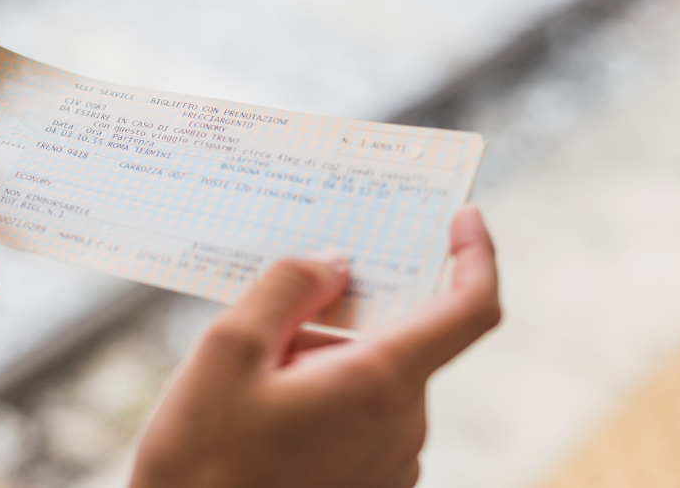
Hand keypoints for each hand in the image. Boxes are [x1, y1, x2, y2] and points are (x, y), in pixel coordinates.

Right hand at [130, 205, 499, 487]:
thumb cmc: (202, 460)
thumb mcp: (227, 349)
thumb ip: (287, 288)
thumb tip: (334, 263)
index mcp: (379, 384)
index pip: (470, 309)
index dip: (477, 255)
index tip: (462, 218)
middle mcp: (401, 426)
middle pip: (395, 338)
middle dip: (338, 319)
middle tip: (267, 327)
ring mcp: (390, 463)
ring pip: (373, 376)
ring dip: (322, 361)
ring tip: (253, 385)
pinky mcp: (370, 483)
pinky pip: (363, 414)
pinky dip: (325, 395)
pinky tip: (266, 415)